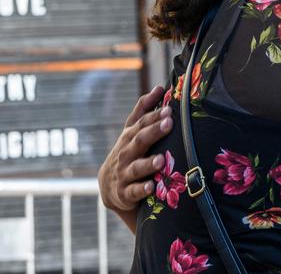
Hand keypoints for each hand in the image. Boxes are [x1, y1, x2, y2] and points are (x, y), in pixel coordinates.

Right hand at [98, 86, 173, 211]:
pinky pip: (132, 192)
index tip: (169, 109)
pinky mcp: (125, 193)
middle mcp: (126, 153)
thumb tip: (159, 87)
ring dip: (148, 164)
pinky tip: (151, 187)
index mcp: (130, 137)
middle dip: (154, 132)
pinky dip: (141, 190)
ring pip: (136, 168)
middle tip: (170, 122)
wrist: (109, 187)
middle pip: (139, 141)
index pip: (141, 123)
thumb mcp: (132, 131)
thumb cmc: (128, 152)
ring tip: (161, 160)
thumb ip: (144, 110)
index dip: (154, 116)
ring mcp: (124, 173)